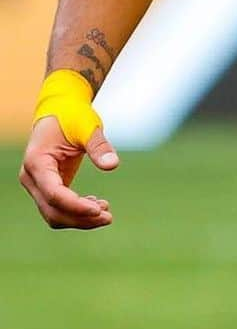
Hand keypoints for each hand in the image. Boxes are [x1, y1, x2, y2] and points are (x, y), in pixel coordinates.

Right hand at [19, 116, 118, 230]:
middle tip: (109, 217)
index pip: (54, 194)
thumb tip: (113, 165)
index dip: (76, 206)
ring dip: (79, 219)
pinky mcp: (47, 185)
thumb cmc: (73, 116)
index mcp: (37, 162)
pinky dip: (76, 211)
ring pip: (53, 213)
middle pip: (52, 210)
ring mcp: (37, 183)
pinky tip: (96, 205)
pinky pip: (58, 207)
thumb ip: (99, 146)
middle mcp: (32, 176)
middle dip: (80, 218)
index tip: (99, 210)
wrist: (61, 109)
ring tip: (106, 213)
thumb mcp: (88, 127)